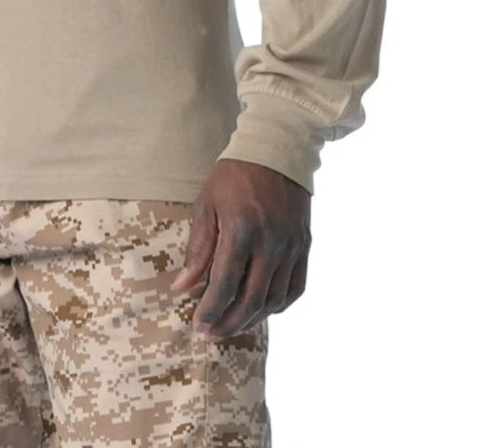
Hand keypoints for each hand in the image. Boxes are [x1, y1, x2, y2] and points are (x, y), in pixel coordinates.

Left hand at [169, 158, 310, 339]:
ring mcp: (292, 246)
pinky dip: (278, 306)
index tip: (197, 326)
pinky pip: (295, 288)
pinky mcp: (305, 246)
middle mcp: (271, 243)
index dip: (210, 310)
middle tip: (210, 334)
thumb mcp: (206, 205)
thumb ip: (197, 249)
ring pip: (274, 300)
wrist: (276, 151)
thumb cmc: (233, 176)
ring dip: (252, 319)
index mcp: (242, 229)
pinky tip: (260, 310)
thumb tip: (181, 287)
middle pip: (251, 300)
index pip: (225, 284)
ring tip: (230, 325)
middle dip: (228, 323)